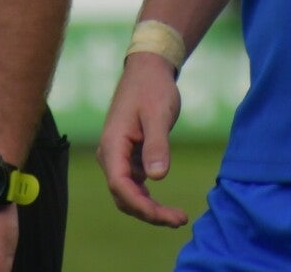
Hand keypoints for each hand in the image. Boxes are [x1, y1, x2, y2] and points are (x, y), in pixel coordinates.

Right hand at [96, 53, 187, 227]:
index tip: (166, 217)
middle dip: (149, 213)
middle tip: (180, 220)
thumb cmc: (152, 88)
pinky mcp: (128, 157)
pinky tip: (167, 207)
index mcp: (112, 144)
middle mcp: (110, 154)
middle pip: (123, 196)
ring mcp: (118, 157)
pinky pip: (134, 186)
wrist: (148, 70)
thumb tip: (157, 178)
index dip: (141, 206)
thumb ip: (157, 145)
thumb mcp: (159, 114)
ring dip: (150, 209)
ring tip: (178, 217)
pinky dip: (148, 199)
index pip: (120, 185)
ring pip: (128, 194)